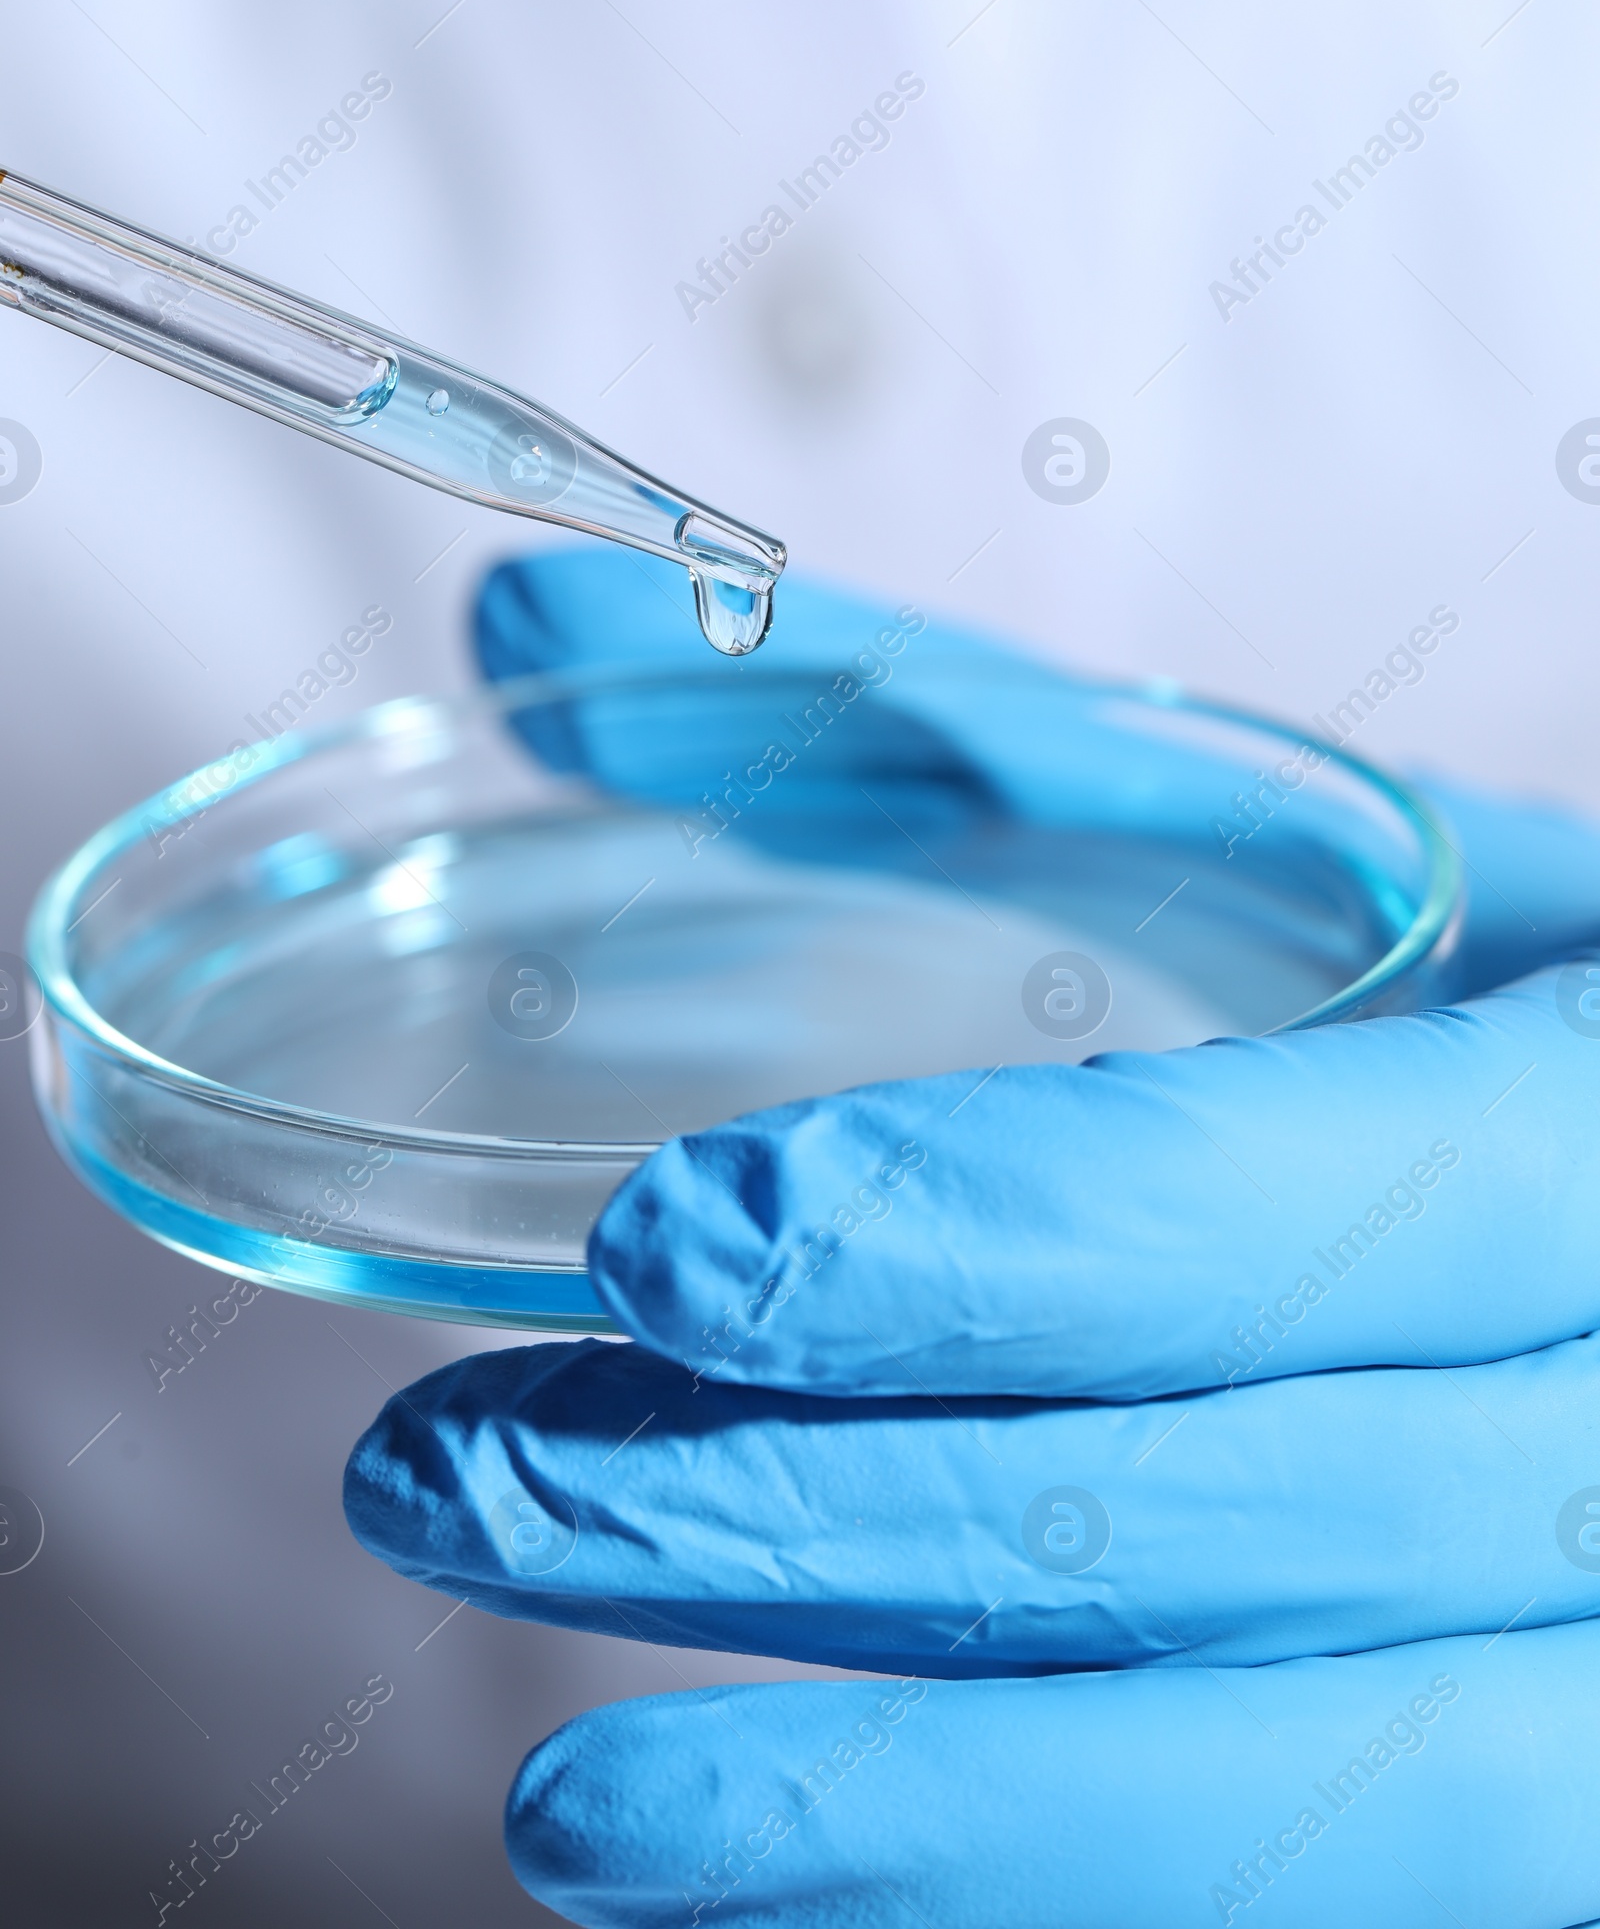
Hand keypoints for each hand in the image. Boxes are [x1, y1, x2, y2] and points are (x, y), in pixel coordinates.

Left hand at [346, 550, 1599, 1926]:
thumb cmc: (1493, 1020)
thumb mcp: (1313, 855)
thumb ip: (937, 740)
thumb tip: (536, 626)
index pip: (1349, 1204)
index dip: (1023, 1240)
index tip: (677, 1244)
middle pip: (1260, 1523)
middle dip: (842, 1525)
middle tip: (468, 1487)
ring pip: (1304, 1796)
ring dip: (905, 1815)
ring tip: (569, 1804)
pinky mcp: (1568, 1814)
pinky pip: (1318, 1903)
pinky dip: (1032, 1891)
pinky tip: (785, 1883)